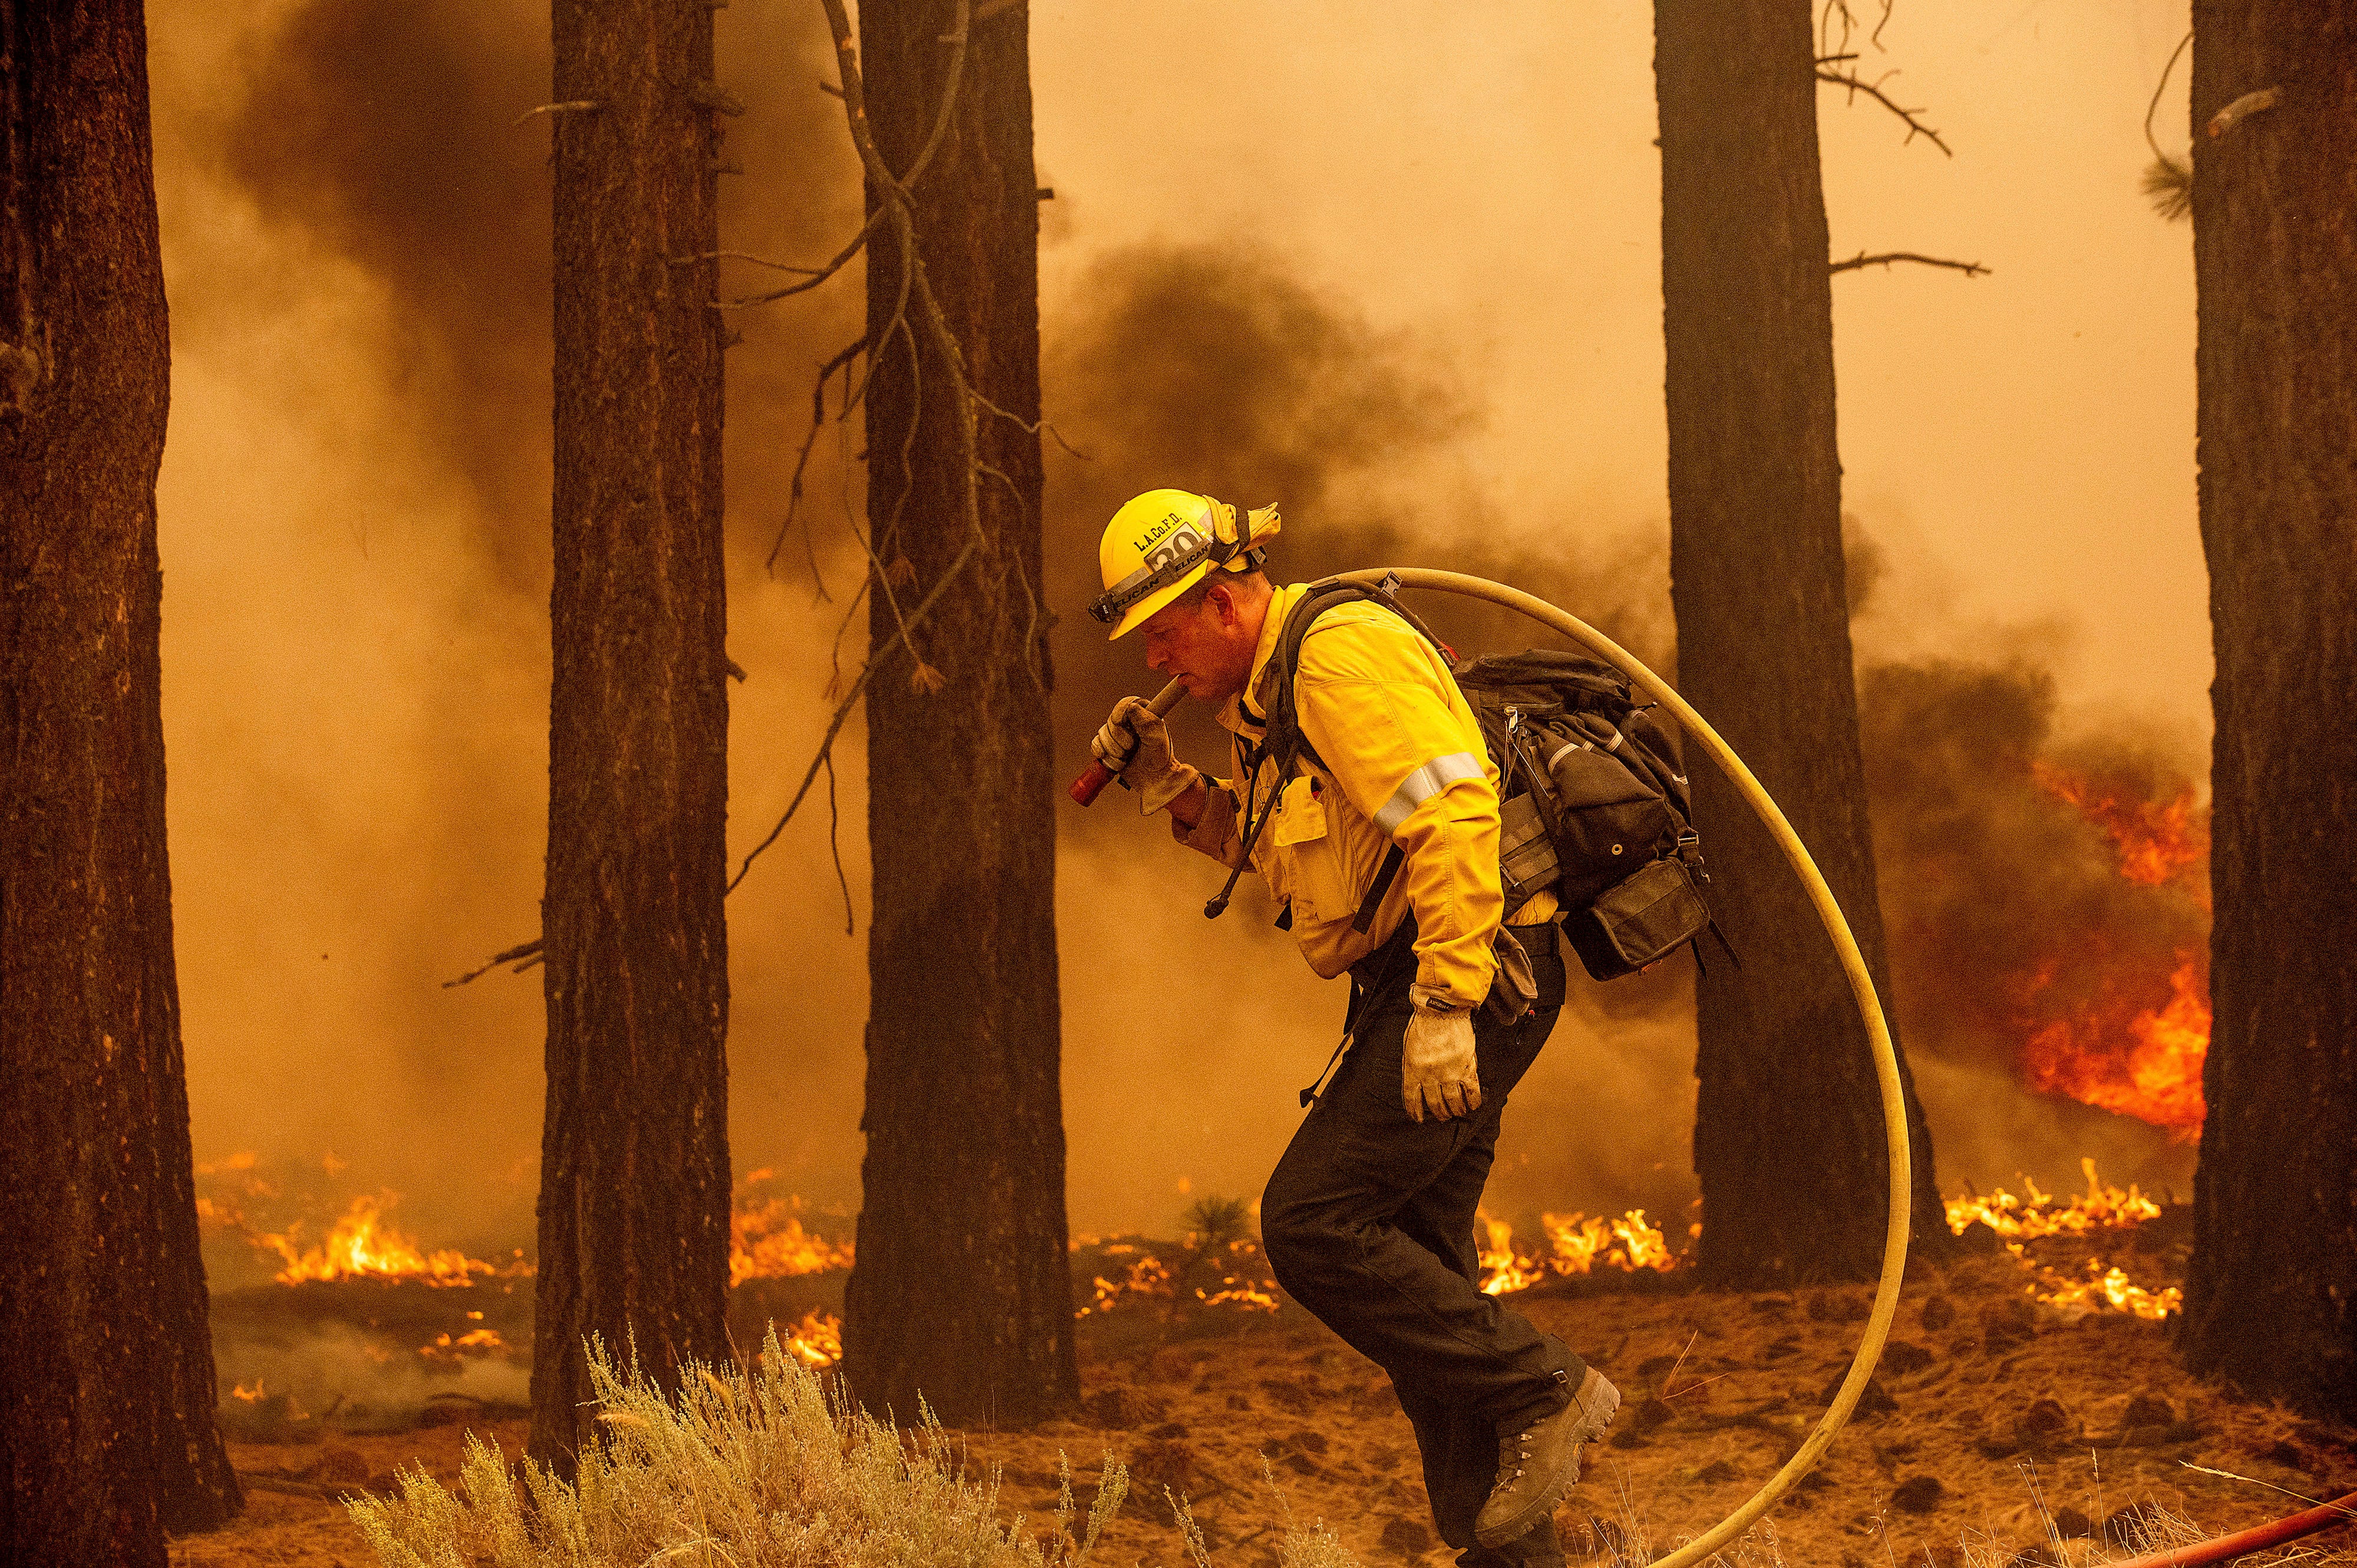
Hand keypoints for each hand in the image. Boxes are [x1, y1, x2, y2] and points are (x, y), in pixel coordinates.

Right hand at [1092, 695, 1197, 814]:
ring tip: (1126, 758)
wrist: (1153, 781)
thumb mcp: (1156, 740)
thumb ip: (1146, 723)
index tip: (1119, 721)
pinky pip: (1096, 745)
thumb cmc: (1159, 760)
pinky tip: (1115, 760)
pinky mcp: (1108, 746)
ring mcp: (1117, 734)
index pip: (1127, 703)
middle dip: (1118, 738)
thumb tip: (1132, 707)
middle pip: (1112, 721)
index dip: (1119, 711)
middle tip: (1131, 748)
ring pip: (1102, 733)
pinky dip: (1103, 754)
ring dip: (1113, 750)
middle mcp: (1130, 722)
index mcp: (1144, 715)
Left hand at [1402, 994, 1480, 1121]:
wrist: (1443, 1009)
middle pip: (1434, 1103)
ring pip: (1453, 1102)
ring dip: (1455, 1111)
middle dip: (1438, 1113)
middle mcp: (1430, 1075)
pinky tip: (1473, 1106)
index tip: (1417, 1119)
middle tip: (1442, 1117)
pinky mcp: (1467, 1068)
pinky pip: (1471, 1091)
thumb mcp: (1409, 1046)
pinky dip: (1473, 1102)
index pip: (1412, 1098)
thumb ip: (1412, 1065)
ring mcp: (1450, 1073)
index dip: (1415, 1111)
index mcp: (1414, 1069)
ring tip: (1457, 1113)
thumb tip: (1415, 1082)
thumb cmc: (1424, 1024)